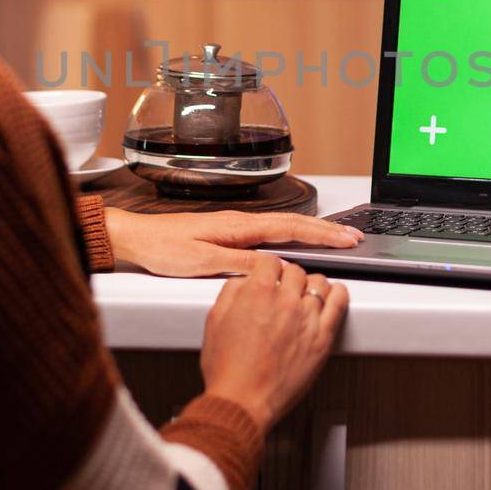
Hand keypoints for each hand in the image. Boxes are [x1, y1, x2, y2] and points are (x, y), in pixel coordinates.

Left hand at [103, 207, 360, 277]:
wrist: (136, 238)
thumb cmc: (162, 248)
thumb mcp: (201, 261)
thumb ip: (238, 264)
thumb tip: (273, 267)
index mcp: (238, 227)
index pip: (290, 229)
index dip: (322, 235)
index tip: (346, 239)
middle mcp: (240, 223)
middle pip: (293, 223)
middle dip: (326, 230)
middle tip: (354, 236)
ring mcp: (235, 227)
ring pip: (283, 226)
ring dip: (312, 231)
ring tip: (336, 238)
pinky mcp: (228, 234)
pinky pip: (270, 232)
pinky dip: (292, 235)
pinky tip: (296, 242)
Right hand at [199, 255, 348, 428]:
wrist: (242, 400)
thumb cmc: (228, 368)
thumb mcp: (215, 320)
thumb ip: (231, 292)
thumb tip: (243, 280)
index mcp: (258, 292)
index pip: (271, 261)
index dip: (268, 267)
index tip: (270, 273)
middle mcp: (285, 301)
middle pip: (296, 271)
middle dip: (288, 276)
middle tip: (285, 287)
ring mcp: (307, 319)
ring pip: (319, 283)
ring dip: (311, 285)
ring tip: (306, 293)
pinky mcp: (322, 338)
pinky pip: (339, 304)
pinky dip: (338, 293)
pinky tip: (334, 294)